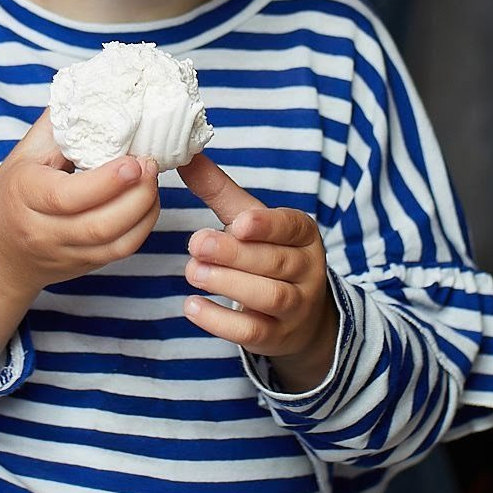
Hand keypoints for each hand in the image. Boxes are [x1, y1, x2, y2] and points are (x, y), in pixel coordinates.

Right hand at [0, 109, 160, 304]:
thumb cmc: (12, 193)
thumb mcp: (25, 154)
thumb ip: (60, 126)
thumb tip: (98, 92)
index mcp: (24, 196)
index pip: (67, 196)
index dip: (107, 181)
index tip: (134, 160)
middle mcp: (42, 231)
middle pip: (98, 225)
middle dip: (137, 196)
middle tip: (152, 165)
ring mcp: (64, 254)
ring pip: (116, 243)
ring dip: (145, 211)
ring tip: (153, 181)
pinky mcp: (83, 267)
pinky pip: (121, 252)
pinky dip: (142, 226)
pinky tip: (146, 202)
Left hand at [178, 153, 339, 392]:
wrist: (299, 314)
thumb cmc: (267, 254)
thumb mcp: (249, 220)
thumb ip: (220, 191)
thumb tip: (186, 155)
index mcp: (302, 234)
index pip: (291, 227)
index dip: (267, 226)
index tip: (239, 222)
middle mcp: (306, 270)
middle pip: (275, 262)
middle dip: (235, 254)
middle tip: (196, 244)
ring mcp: (296, 307)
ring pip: (269, 296)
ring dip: (228, 283)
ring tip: (192, 272)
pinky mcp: (277, 336)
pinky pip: (253, 331)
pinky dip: (221, 322)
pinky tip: (192, 306)